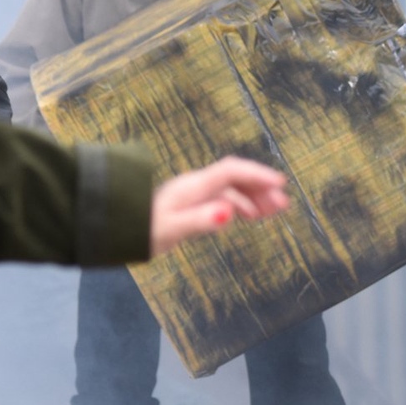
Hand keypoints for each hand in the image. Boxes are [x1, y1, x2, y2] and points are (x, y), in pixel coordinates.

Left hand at [149, 158, 291, 255]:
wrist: (122, 232)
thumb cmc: (145, 232)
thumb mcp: (173, 229)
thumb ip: (200, 220)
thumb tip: (229, 213)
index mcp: (194, 186)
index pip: (231, 172)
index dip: (257, 175)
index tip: (280, 184)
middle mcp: (196, 185)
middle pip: (235, 178)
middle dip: (261, 187)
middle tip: (284, 204)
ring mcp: (194, 194)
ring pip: (231, 189)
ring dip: (254, 197)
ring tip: (273, 211)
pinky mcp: (193, 204)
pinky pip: (224, 199)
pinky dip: (241, 205)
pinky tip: (251, 215)